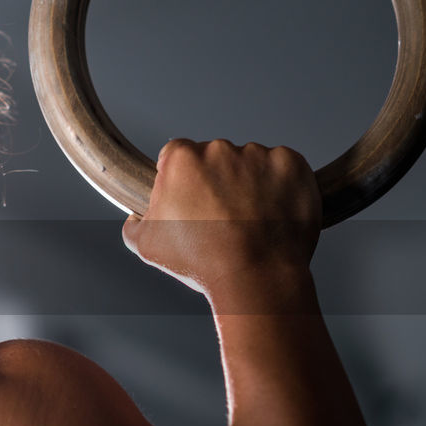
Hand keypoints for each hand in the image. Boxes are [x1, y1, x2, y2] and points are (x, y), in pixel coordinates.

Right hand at [121, 139, 321, 294]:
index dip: (182, 179)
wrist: (256, 276)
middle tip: (222, 216)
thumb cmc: (200, 262)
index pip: (176, 154)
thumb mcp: (148, 246)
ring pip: (250, 163)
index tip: (191, 200)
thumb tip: (135, 218)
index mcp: (182, 159)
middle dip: (217, 180)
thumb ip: (134, 225)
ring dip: (249, 183)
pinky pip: (283, 168)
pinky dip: (281, 185)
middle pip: (215, 157)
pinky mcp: (291, 164)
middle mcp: (219, 148)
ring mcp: (259, 154)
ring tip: (251, 219)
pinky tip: (273, 212)